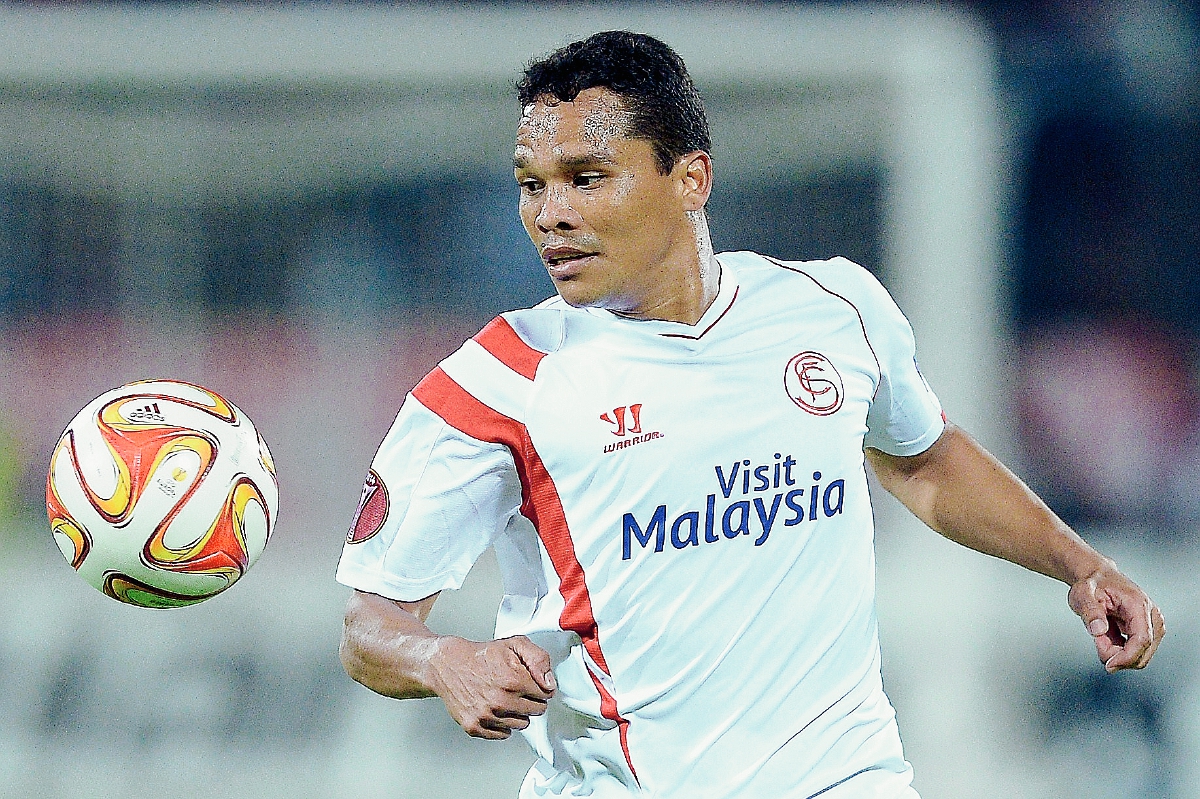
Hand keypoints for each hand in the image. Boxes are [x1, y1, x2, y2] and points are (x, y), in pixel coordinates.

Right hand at [427, 635, 556, 738]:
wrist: (449, 665)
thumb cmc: (482, 656)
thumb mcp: (515, 645)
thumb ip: (539, 660)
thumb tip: (549, 684)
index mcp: (514, 680)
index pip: (546, 694)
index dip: (540, 686)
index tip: (531, 682)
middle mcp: (501, 701)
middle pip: (536, 711)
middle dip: (531, 700)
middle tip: (518, 689)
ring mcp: (487, 716)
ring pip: (521, 724)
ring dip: (518, 713)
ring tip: (505, 697)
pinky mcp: (475, 726)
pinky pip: (503, 734)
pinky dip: (502, 724)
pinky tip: (496, 709)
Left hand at [1067, 564, 1164, 672]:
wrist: (1097, 577)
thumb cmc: (1091, 584)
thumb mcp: (1082, 594)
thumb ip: (1089, 611)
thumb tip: (1099, 630)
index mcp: (1138, 604)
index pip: (1142, 639)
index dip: (1127, 657)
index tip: (1108, 665)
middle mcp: (1152, 616)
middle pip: (1144, 651)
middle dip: (1118, 656)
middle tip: (1098, 641)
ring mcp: (1152, 625)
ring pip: (1141, 655)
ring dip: (1118, 653)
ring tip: (1101, 634)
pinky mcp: (1148, 632)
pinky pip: (1136, 652)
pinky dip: (1119, 651)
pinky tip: (1108, 637)